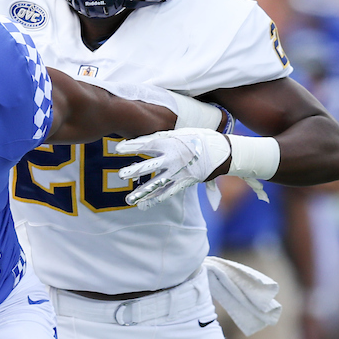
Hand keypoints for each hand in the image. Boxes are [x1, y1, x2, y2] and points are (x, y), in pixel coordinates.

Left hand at [117, 128, 232, 209]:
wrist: (221, 152)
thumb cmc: (198, 139)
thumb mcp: (181, 133)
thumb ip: (163, 137)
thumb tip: (143, 138)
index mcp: (171, 143)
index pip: (148, 143)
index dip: (132, 146)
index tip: (118, 148)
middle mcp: (173, 158)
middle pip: (150, 165)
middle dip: (135, 170)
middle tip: (120, 174)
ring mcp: (178, 172)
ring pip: (157, 184)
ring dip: (142, 192)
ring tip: (128, 199)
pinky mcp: (184, 182)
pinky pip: (167, 193)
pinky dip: (155, 200)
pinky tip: (142, 205)